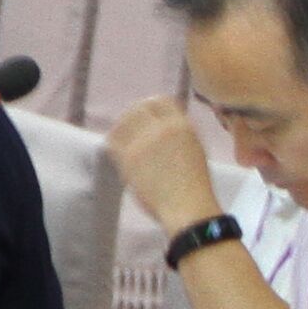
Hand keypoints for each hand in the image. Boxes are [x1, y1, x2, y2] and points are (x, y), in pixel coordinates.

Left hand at [105, 91, 221, 232]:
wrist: (187, 207)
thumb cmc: (194, 185)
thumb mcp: (194, 148)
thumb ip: (177, 133)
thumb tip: (156, 125)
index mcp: (182, 125)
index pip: (160, 101)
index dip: (150, 106)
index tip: (145, 115)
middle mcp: (163, 128)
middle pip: (139, 108)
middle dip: (133, 115)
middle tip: (128, 126)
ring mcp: (144, 142)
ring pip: (123, 122)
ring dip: (121, 128)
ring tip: (120, 137)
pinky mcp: (129, 158)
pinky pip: (113, 142)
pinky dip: (113, 144)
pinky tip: (115, 150)